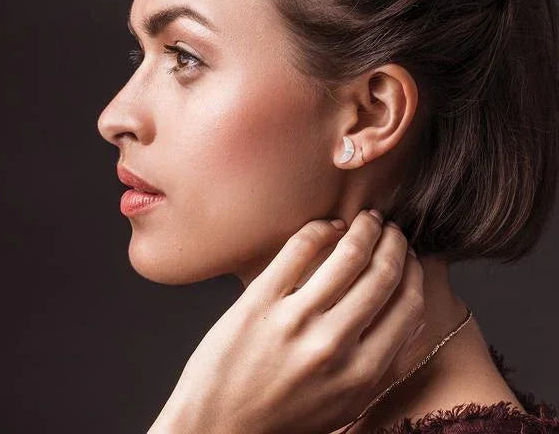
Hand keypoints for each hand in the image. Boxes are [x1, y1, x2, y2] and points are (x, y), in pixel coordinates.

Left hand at [149, 210, 423, 433]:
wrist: (217, 427)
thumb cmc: (281, 419)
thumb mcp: (343, 404)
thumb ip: (378, 364)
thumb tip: (404, 314)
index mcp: (361, 374)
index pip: (407, 307)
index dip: (415, 274)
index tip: (412, 259)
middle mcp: (334, 344)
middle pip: (382, 275)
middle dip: (395, 244)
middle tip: (393, 231)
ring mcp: (295, 319)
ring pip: (348, 255)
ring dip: (365, 228)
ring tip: (368, 219)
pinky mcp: (260, 300)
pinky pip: (300, 248)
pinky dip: (321, 228)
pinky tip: (329, 226)